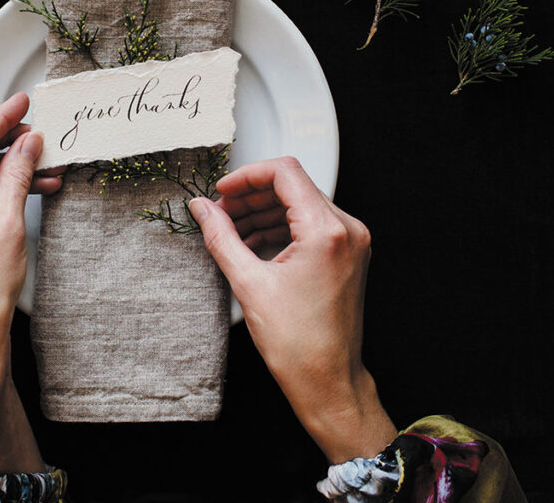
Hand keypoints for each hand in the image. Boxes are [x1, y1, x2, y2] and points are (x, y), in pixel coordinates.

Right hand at [188, 157, 395, 462]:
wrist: (328, 381)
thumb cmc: (299, 345)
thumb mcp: (248, 284)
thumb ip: (221, 237)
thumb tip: (202, 209)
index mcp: (327, 231)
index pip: (285, 172)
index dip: (247, 175)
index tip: (223, 191)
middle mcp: (347, 230)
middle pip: (293, 185)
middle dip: (252, 195)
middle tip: (220, 212)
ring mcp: (351, 242)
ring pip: (300, 202)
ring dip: (263, 210)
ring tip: (231, 229)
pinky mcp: (347, 254)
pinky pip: (310, 223)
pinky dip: (280, 226)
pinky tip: (252, 241)